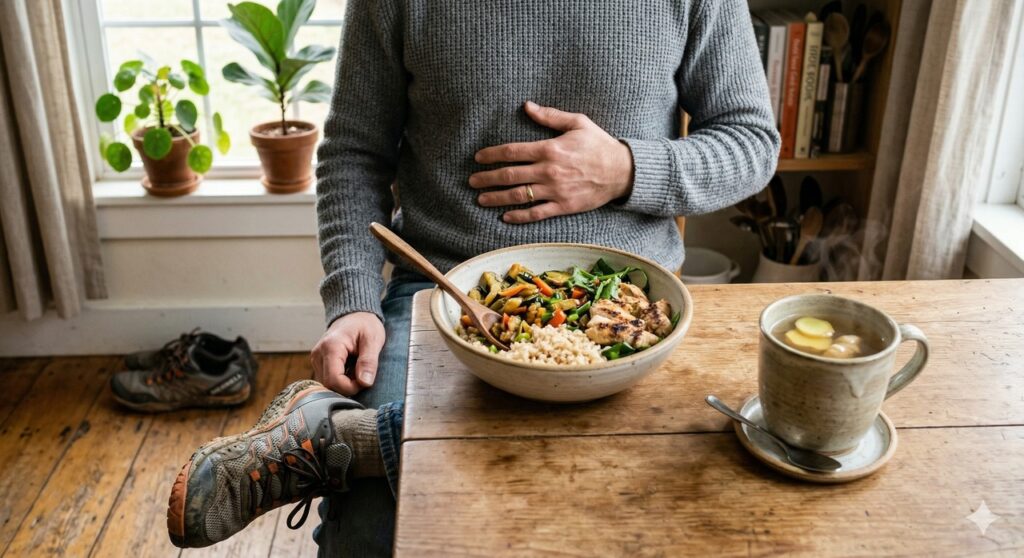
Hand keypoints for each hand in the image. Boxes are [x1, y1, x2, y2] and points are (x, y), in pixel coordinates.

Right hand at [311, 312, 384, 395]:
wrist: (354, 314)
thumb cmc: (365, 324)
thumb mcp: (373, 339)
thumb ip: (369, 361)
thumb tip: (365, 383)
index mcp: (331, 347)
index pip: (334, 380)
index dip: (351, 388)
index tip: (365, 381)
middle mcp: (318, 354)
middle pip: (329, 385)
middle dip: (348, 387)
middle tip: (363, 375)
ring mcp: (316, 358)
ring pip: (327, 384)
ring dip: (345, 383)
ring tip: (357, 369)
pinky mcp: (318, 362)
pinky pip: (327, 379)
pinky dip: (341, 379)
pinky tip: (351, 369)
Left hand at [470, 101, 633, 223]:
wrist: (622, 171)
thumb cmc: (599, 144)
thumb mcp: (577, 122)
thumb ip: (550, 116)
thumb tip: (526, 106)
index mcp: (550, 148)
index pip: (513, 152)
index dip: (492, 154)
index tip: (478, 158)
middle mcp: (549, 171)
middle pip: (510, 175)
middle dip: (488, 178)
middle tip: (472, 181)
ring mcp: (555, 190)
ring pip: (519, 195)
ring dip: (497, 197)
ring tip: (481, 199)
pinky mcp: (563, 206)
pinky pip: (536, 213)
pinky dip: (519, 216)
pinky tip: (504, 216)